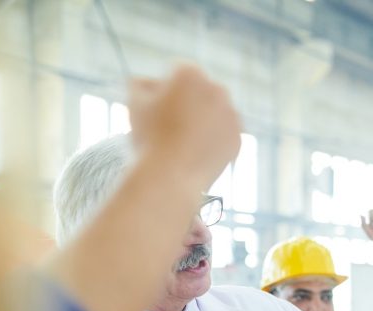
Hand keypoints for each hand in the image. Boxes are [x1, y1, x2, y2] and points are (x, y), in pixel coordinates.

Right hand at [128, 64, 241, 188]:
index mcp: (190, 73)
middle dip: (185, 104)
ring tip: (182, 142)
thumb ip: (140, 85)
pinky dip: (211, 141)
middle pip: (197, 93)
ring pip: (212, 114)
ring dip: (201, 122)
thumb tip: (145, 82)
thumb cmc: (149, 136)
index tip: (154, 111)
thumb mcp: (134, 103)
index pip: (174, 75)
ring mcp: (231, 114)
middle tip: (168, 127)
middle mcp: (216, 88)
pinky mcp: (238, 137)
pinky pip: (222, 135)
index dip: (161, 92)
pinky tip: (195, 153)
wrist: (172, 175)